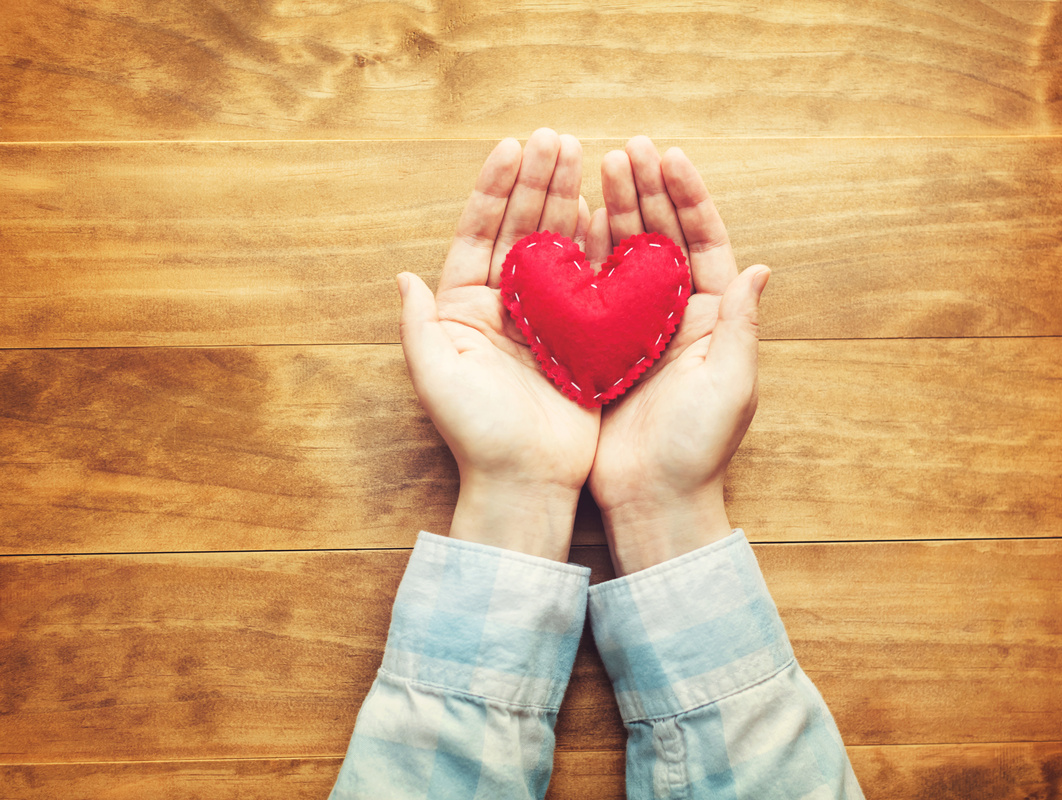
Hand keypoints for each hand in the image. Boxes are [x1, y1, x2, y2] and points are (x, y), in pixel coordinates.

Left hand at [398, 129, 599, 561]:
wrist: (526, 482)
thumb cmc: (476, 433)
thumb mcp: (436, 376)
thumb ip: (419, 324)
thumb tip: (404, 276)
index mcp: (465, 310)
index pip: (478, 235)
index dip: (494, 190)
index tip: (511, 146)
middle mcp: (504, 307)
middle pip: (520, 231)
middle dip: (536, 183)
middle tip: (556, 138)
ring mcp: (544, 319)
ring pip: (556, 247)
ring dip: (566, 201)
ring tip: (582, 155)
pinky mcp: (580, 337)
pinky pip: (589, 281)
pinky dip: (596, 245)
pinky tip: (605, 209)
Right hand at [585, 137, 769, 574]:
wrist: (652, 500)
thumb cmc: (697, 448)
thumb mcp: (730, 384)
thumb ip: (742, 325)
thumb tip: (760, 268)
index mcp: (717, 320)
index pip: (707, 244)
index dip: (690, 199)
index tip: (670, 157)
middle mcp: (681, 317)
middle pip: (665, 239)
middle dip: (648, 192)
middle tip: (626, 149)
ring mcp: (640, 329)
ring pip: (628, 256)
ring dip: (616, 211)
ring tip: (599, 166)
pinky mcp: (605, 346)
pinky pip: (596, 288)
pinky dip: (586, 253)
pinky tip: (572, 219)